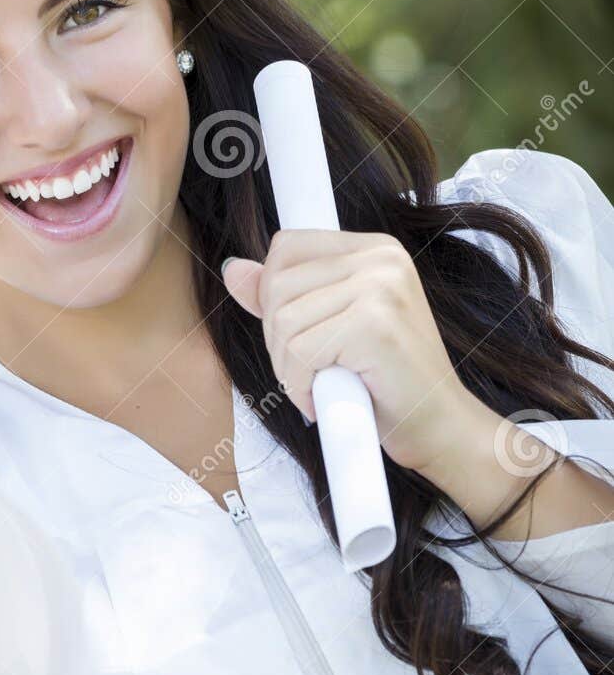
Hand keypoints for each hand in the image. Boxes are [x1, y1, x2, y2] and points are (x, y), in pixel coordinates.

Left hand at [221, 229, 483, 479]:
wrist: (441, 428)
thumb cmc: (387, 383)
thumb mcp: (331, 328)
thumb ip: (284, 296)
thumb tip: (233, 269)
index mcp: (375, 249)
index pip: (287, 246)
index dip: (273, 296)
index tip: (295, 335)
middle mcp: (382, 258)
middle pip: (278, 284)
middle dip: (277, 338)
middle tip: (309, 371)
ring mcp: (381, 287)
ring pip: (284, 320)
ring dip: (288, 367)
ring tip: (321, 385)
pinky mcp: (374, 324)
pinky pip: (298, 351)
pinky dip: (300, 386)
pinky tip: (326, 399)